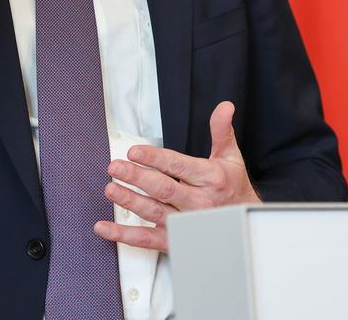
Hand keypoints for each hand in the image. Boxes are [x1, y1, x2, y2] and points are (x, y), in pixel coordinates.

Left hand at [93, 101, 260, 252]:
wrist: (242, 225)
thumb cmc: (233, 188)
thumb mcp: (231, 157)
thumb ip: (221, 130)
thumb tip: (224, 107)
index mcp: (210, 178)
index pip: (178, 166)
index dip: (155, 158)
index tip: (135, 151)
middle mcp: (197, 202)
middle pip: (163, 189)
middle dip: (137, 177)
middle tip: (116, 167)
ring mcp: (184, 223)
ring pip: (153, 212)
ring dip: (129, 201)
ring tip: (111, 189)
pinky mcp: (174, 240)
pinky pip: (146, 239)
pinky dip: (124, 235)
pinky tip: (105, 227)